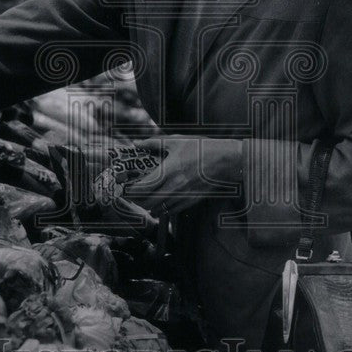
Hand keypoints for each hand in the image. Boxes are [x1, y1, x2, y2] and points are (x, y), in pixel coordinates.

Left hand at [128, 135, 243, 216]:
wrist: (225, 160)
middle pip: (149, 202)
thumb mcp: (177, 140)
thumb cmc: (201, 148)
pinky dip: (163, 209)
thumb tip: (137, 143)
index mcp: (169, 170)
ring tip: (145, 199)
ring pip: (160, 209)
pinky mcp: (192, 201)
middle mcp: (175, 186)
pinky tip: (160, 203)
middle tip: (132, 195)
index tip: (125, 189)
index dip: (132, 191)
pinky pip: (172, 211)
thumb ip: (154, 143)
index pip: (144, 187)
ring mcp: (184, 195)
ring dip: (149, 206)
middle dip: (138, 201)